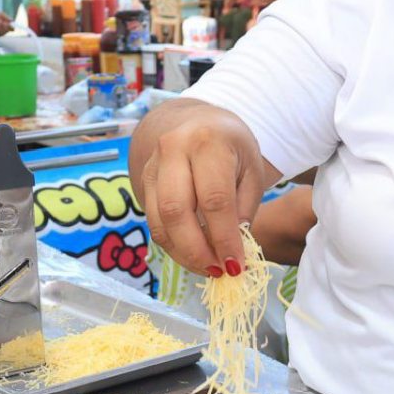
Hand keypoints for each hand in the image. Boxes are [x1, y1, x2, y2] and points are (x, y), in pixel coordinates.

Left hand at [0, 11, 12, 35]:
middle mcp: (4, 31)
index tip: (8, 24)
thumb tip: (12, 20)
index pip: (12, 29)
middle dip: (4, 26)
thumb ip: (7, 17)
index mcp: (8, 26)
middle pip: (7, 30)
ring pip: (2, 32)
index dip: (11, 27)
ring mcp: (0, 33)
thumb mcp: (1, 15)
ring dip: (0, 27)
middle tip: (0, 21)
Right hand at [140, 103, 265, 276]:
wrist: (197, 121)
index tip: (236, 266)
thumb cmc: (231, 148)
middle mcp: (173, 149)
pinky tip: (191, 254)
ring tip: (207, 268)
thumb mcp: (251, 171)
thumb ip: (242, 210)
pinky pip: (153, 221)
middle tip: (218, 272)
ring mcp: (153, 165)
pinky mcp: (142, 180)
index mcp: (208, 142)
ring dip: (183, 252)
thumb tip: (232, 253)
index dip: (224, 238)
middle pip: (177, 210)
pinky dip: (172, 244)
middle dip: (197, 250)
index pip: (214, 199)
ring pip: (160, 220)